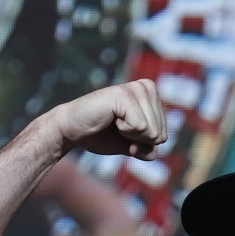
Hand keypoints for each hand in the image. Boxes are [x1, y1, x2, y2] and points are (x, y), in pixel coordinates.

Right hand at [49, 79, 166, 160]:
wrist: (71, 131)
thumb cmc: (101, 135)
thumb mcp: (133, 146)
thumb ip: (150, 148)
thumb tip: (157, 145)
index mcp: (152, 97)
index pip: (163, 136)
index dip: (142, 144)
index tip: (124, 133)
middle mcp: (147, 87)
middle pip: (160, 134)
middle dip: (138, 141)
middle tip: (117, 128)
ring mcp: (136, 89)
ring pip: (152, 132)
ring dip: (131, 135)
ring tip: (114, 122)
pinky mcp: (124, 94)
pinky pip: (140, 127)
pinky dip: (125, 131)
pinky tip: (111, 119)